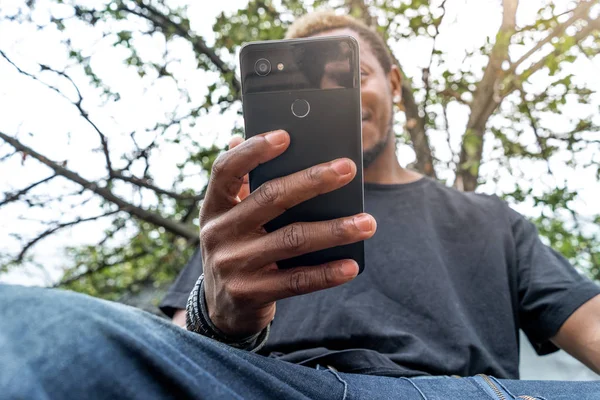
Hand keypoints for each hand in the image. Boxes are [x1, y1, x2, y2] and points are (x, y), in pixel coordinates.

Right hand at [199, 130, 375, 337]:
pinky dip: (327, 273)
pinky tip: (351, 264)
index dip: (253, 151)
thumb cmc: (238, 249)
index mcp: (215, 207)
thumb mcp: (232, 219)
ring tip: (367, 223)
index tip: (285, 135)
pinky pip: (296, 280)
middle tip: (348, 169)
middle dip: (313, 181)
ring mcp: (232, 265)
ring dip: (334, 230)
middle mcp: (218, 233)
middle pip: (270, 198)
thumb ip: (243, 185)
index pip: (227, 170)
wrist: (221, 309)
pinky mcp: (249, 294)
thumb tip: (245, 136)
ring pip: (291, 240)